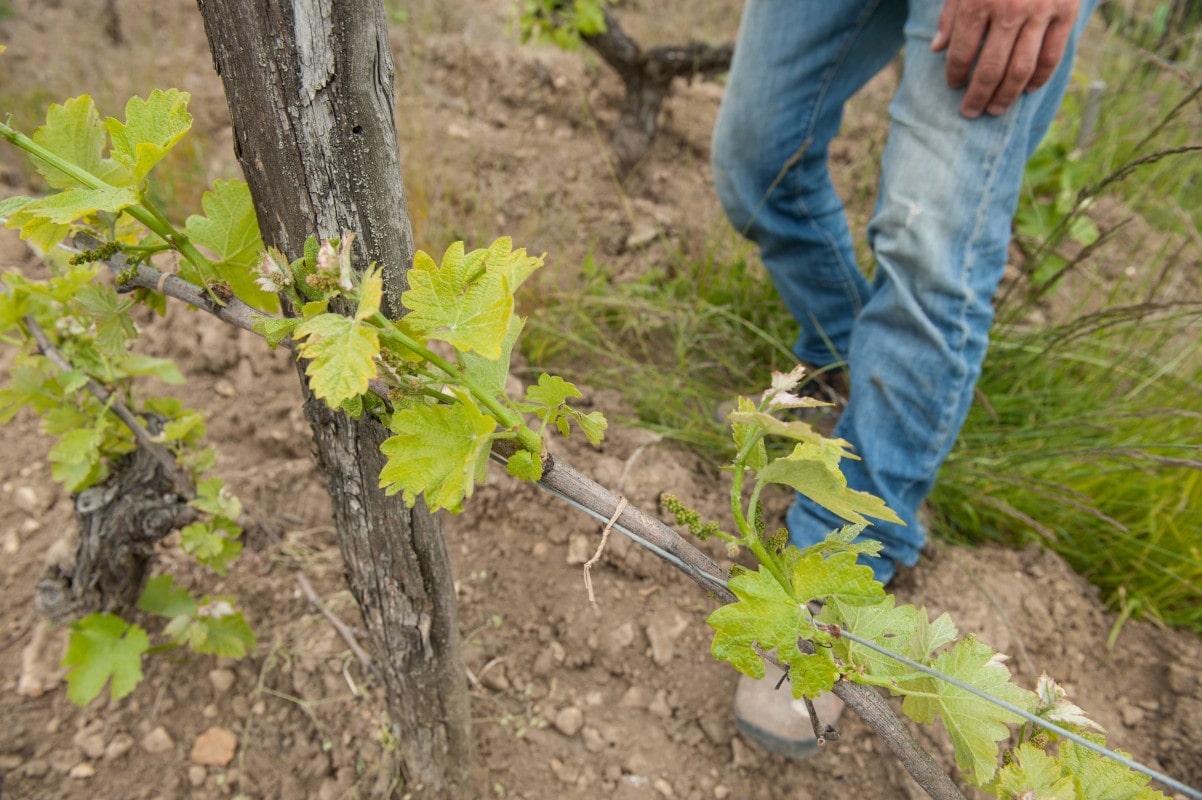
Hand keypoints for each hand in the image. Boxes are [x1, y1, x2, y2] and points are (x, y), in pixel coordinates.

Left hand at [931, 0, 1079, 118]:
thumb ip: (951, 14)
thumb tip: (938, 50)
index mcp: (977, 2)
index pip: (961, 54)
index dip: (955, 75)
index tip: (954, 86)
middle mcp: (1008, 10)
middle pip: (990, 69)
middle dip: (978, 96)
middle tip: (970, 112)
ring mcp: (1040, 13)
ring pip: (1020, 70)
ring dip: (1006, 96)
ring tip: (995, 110)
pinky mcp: (1066, 12)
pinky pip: (1051, 57)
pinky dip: (1039, 79)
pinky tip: (1026, 90)